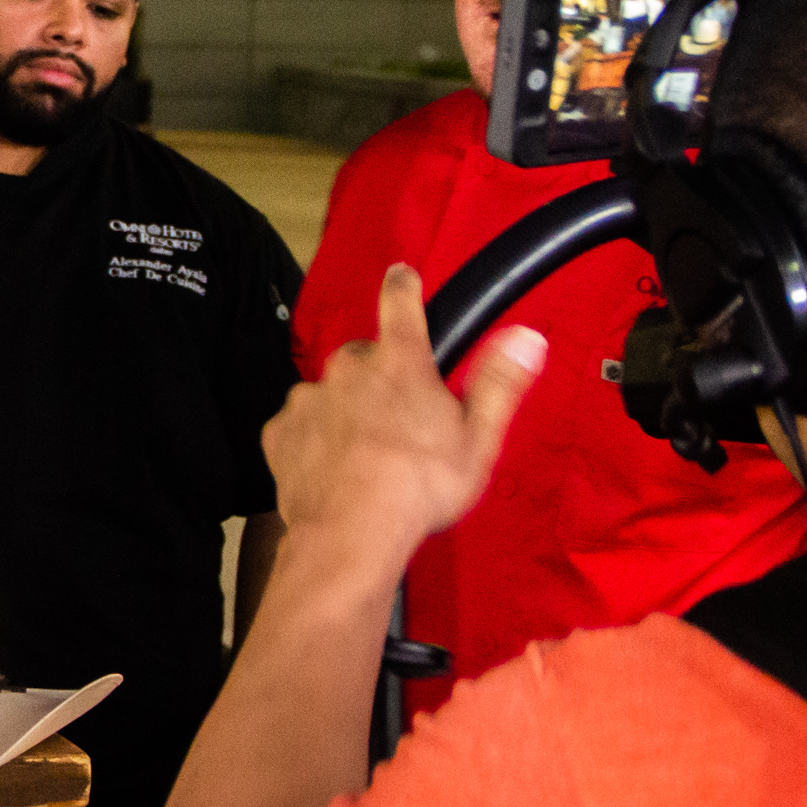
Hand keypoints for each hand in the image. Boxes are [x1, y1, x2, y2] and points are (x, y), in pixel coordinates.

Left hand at [263, 265, 544, 555]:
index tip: (401, 274)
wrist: (351, 533)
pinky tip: (336, 470)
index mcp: (400, 363)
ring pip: (331, 394)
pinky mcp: (280, 431)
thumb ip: (500, 382)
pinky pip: (301, 426)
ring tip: (369, 457)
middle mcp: (348, 369)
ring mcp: (310, 398)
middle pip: (365, 358)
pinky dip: (316, 441)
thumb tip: (527, 338)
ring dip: (347, 413)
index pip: (400, 305)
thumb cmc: (419, 489)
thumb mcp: (478, 438)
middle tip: (400, 423)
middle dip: (380, 380)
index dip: (403, 287)